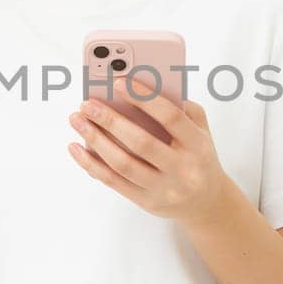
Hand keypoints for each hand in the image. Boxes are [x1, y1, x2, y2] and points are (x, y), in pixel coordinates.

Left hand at [66, 75, 231, 224]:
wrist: (207, 202)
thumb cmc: (197, 156)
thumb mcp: (201, 130)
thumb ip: (181, 107)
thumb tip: (142, 88)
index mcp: (198, 145)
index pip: (171, 118)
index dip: (144, 98)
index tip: (118, 82)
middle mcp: (182, 169)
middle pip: (141, 142)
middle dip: (110, 120)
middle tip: (87, 103)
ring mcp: (163, 188)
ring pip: (123, 164)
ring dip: (95, 140)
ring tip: (77, 120)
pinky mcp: (146, 201)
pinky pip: (113, 182)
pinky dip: (91, 164)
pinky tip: (75, 147)